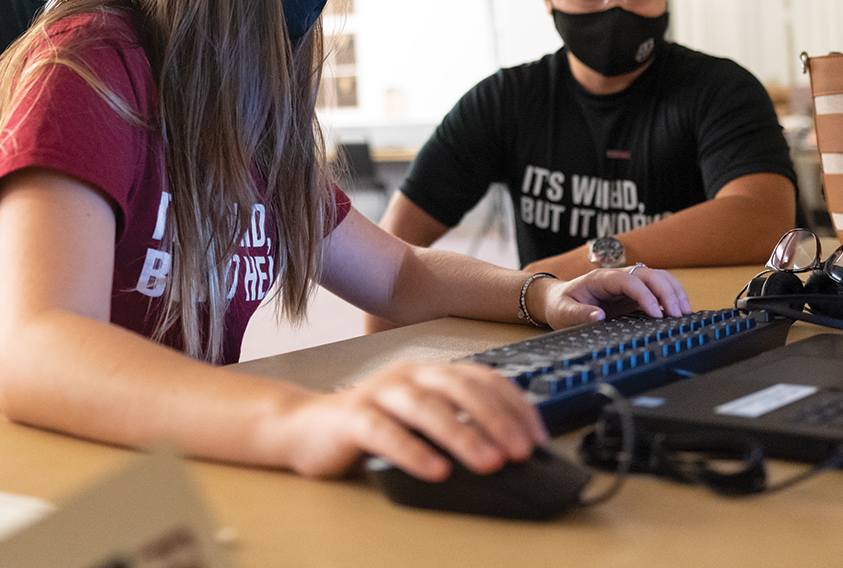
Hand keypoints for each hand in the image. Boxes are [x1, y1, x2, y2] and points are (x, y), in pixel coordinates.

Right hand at [266, 361, 546, 480]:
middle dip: (496, 419)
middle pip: (459, 388)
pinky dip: (413, 451)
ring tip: (489, 463)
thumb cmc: (370, 428)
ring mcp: (379, 392)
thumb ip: (456, 426)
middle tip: (522, 451)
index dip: (515, 406)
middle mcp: (408, 375)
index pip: (483, 379)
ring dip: (462, 434)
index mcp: (430, 373)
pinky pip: (386, 432)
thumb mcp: (421, 424)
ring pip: (426, 408)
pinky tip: (436, 470)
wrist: (304, 429)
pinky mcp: (352, 418)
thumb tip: (509, 453)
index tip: (538, 437)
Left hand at [536, 266, 690, 327]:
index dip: (645, 295)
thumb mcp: (563, 312)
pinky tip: (680, 311)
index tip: (656, 314)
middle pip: (650, 275)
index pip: (630, 281)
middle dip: (667, 292)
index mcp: (601, 278)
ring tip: (685, 313)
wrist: (558, 299)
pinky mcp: (634, 294)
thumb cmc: (561, 304)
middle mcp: (618, 277)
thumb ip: (579, 314)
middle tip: (678, 315)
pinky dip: (672, 297)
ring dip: (674, 292)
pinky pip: (658, 290)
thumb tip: (599, 316)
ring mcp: (628, 284)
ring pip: (658, 278)